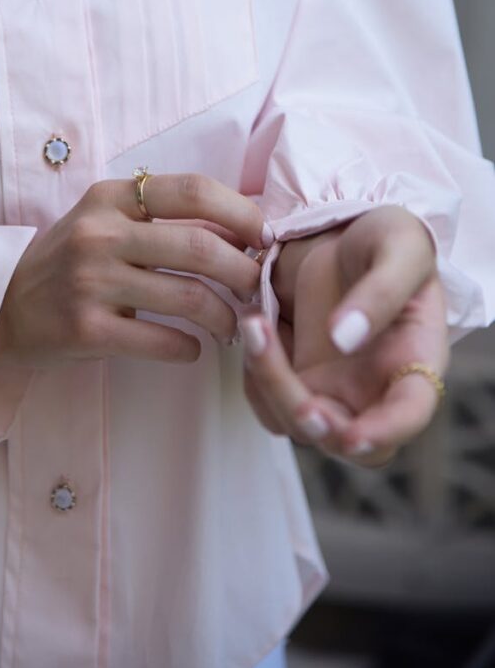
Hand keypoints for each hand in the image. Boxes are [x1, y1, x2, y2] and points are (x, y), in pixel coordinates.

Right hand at [0, 174, 264, 367]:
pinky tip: (194, 348)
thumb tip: (244, 231)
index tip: (265, 237)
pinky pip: (161, 340)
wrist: (5, 308)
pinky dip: (189, 348)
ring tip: (233, 326)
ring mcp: (90, 282)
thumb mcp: (107, 222)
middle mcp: (100, 233)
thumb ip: (163, 221)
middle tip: (259, 289)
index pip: (192, 190)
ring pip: (188, 298)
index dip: (241, 212)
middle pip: (200, 248)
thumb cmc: (72, 261)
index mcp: (110, 197)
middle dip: (245, 272)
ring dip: (226, 317)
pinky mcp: (85, 328)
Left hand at [242, 205, 448, 466]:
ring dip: (269, 386)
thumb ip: (381, 291)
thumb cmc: (385, 239)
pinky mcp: (296, 376)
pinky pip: (267, 402)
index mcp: (414, 360)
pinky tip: (255, 326)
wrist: (342, 232)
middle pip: (343, 435)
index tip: (353, 436)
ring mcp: (333, 387)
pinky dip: (253, 375)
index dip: (384, 433)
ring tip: (256, 323)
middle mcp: (374, 387)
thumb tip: (346, 338)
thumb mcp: (400, 248)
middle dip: (313, 422)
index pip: (409, 412)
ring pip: (296, 423)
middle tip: (294, 393)